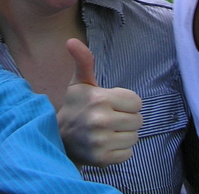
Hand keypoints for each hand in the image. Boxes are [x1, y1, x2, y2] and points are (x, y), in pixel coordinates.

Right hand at [57, 38, 141, 167]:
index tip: (111, 104)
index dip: (126, 102)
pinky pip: (128, 153)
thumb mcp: (80, 82)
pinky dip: (120, 150)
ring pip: (135, 137)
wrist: (59, 138)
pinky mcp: (103, 159)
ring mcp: (101, 141)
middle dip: (127, 118)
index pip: (136, 101)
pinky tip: (106, 143)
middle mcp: (101, 120)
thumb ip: (83, 61)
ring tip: (107, 130)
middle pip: (138, 120)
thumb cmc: (76, 106)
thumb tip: (71, 40)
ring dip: (124, 134)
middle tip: (109, 118)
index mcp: (99, 99)